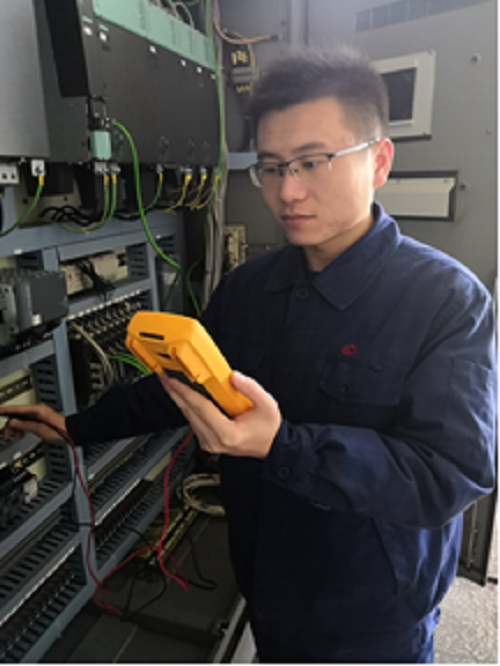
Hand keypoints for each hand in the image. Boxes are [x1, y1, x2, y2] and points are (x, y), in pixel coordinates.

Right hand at [0, 403, 65, 441]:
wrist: (72, 432)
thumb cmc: (60, 430)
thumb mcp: (39, 429)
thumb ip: (24, 425)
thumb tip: (13, 422)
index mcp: (37, 409)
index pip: (17, 409)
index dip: (5, 410)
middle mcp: (38, 409)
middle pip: (18, 415)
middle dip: (10, 424)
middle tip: (6, 434)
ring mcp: (39, 413)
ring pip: (22, 419)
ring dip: (16, 427)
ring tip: (16, 435)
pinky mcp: (41, 418)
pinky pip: (27, 421)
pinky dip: (23, 427)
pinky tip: (22, 433)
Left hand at [158, 371, 281, 457]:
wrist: (270, 446)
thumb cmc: (267, 429)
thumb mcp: (267, 405)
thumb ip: (251, 389)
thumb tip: (234, 377)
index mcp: (227, 433)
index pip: (200, 408)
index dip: (185, 391)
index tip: (174, 380)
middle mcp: (214, 440)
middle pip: (189, 412)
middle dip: (175, 392)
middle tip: (164, 376)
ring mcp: (208, 442)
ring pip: (188, 417)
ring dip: (178, 398)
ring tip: (170, 382)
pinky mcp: (206, 440)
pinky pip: (192, 420)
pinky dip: (186, 406)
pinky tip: (182, 395)